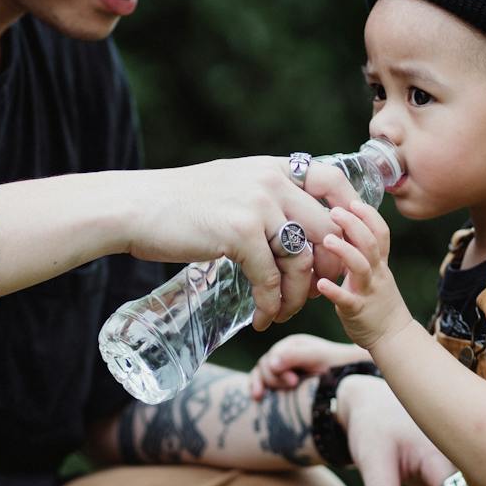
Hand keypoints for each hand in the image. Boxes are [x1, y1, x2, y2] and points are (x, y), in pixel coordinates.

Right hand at [120, 158, 360, 330]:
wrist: (135, 207)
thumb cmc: (176, 203)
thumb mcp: (229, 185)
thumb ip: (261, 196)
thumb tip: (285, 225)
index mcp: (272, 168)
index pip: (333, 180)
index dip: (350, 213)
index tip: (346, 244)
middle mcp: (272, 181)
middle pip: (328, 228)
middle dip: (330, 267)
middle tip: (318, 292)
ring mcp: (258, 206)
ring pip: (302, 259)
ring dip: (297, 295)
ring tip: (283, 313)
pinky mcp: (240, 233)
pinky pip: (271, 278)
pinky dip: (270, 304)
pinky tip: (262, 318)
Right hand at [247, 334, 370, 399]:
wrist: (350, 378)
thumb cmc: (336, 365)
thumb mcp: (318, 357)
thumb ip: (295, 356)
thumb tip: (270, 363)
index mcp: (292, 345)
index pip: (273, 356)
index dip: (278, 370)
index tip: (293, 382)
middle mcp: (283, 355)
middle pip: (264, 366)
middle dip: (274, 378)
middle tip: (292, 385)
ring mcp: (280, 369)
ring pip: (260, 375)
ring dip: (264, 385)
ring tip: (266, 396)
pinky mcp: (279, 383)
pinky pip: (260, 383)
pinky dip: (257, 388)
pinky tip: (257, 398)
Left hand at [314, 198, 413, 349]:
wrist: (393, 336)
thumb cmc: (378, 301)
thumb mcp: (375, 273)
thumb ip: (362, 253)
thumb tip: (343, 228)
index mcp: (380, 263)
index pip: (380, 232)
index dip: (369, 215)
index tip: (352, 201)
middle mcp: (377, 273)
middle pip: (371, 243)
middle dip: (354, 225)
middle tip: (334, 211)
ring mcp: (369, 292)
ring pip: (361, 267)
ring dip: (345, 251)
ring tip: (327, 240)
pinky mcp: (358, 311)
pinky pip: (347, 299)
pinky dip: (334, 291)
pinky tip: (320, 284)